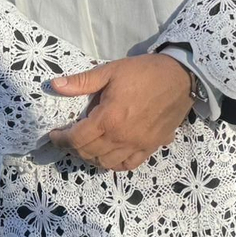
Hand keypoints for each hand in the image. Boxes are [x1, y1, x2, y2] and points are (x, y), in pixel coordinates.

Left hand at [48, 54, 194, 171]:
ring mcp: (137, 145)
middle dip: (74, 147)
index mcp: (108, 118)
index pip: (76, 139)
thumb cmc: (144, 72)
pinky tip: (111, 153)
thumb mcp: (111, 71)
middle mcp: (121, 137)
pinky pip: (128, 165)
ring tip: (89, 145)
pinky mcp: (151, 147)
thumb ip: (82, 82)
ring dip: (93, 156)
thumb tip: (54, 85)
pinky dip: (115, 163)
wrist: (181, 77)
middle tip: (71, 137)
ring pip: (106, 163)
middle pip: (88, 153)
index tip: (55, 135)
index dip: (61, 139)